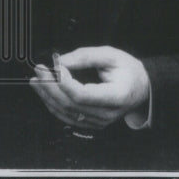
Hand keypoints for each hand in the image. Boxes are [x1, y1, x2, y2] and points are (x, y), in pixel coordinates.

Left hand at [30, 46, 149, 131]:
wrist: (142, 87)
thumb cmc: (128, 70)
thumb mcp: (111, 55)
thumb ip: (85, 56)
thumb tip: (60, 61)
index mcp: (116, 96)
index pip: (83, 95)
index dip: (64, 81)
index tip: (55, 65)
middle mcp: (107, 114)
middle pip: (71, 105)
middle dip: (50, 87)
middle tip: (39, 70)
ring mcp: (99, 122)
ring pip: (66, 113)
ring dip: (47, 96)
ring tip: (37, 80)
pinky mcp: (92, 123)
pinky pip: (68, 117)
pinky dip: (54, 105)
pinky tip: (45, 93)